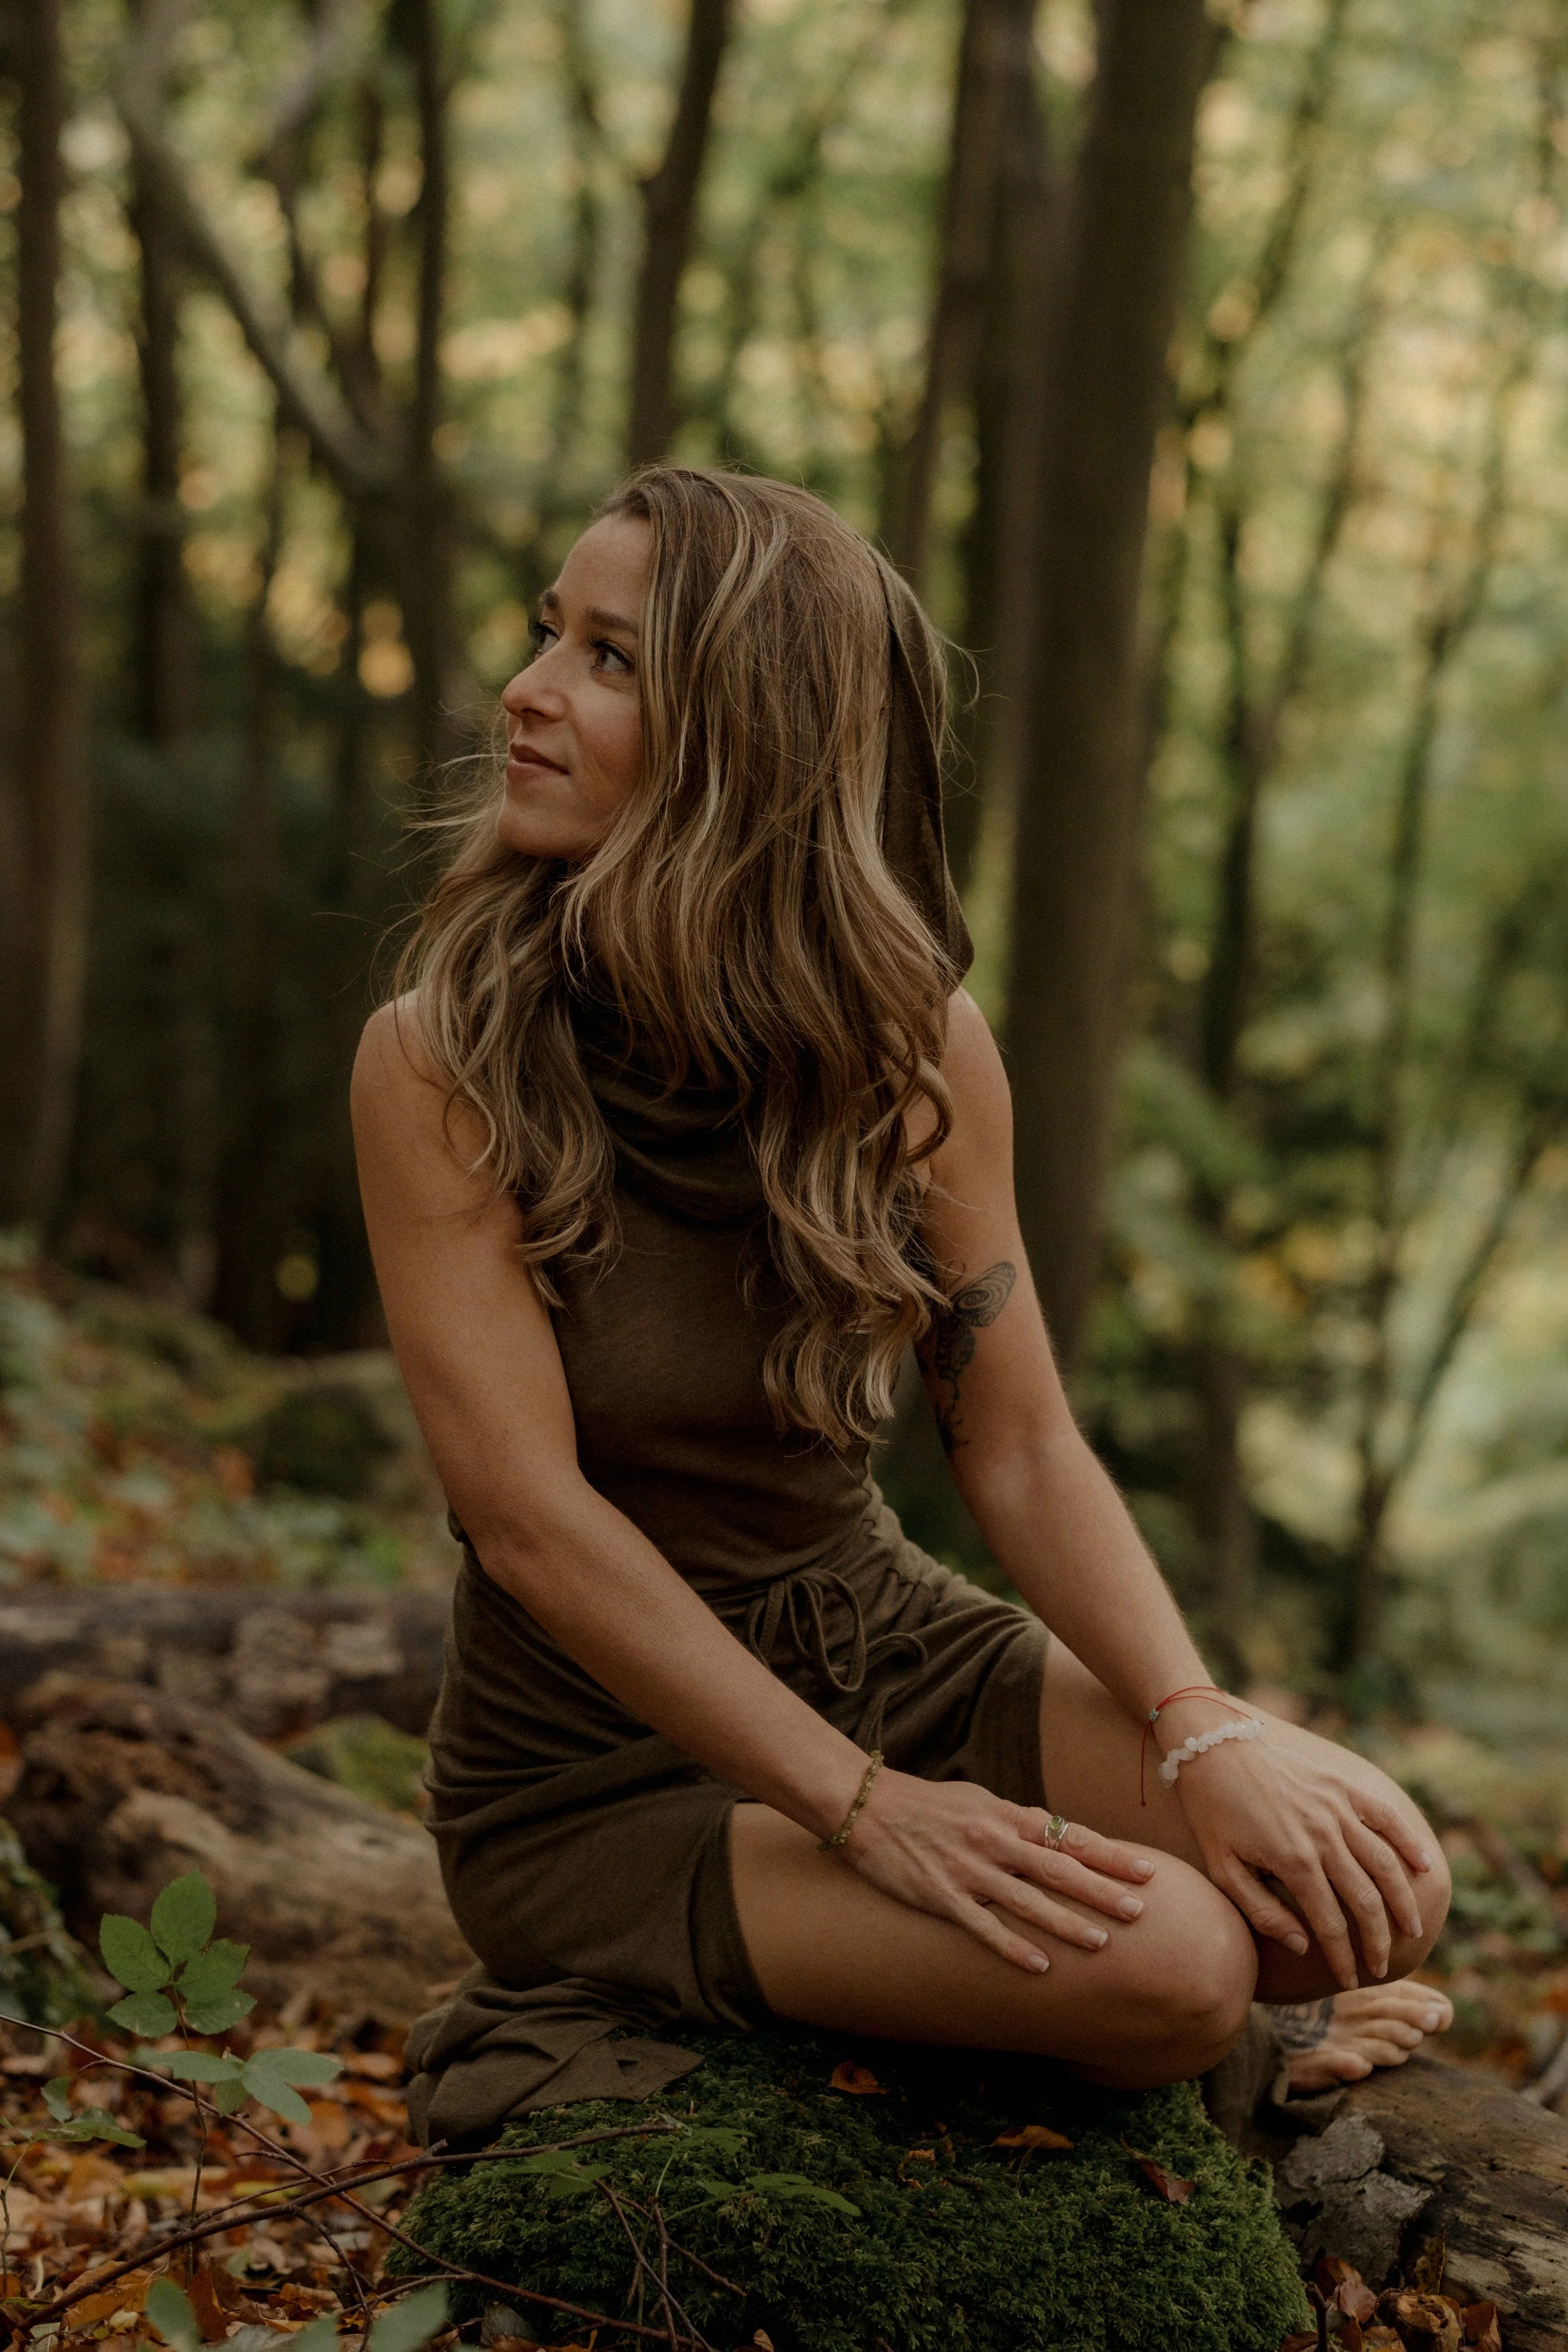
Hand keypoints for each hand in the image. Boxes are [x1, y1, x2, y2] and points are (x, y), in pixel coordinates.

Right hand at [841, 1769, 1157, 1972]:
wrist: (869, 1806)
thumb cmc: (929, 1804)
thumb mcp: (980, 1802)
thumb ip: (1018, 1822)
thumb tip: (1057, 1836)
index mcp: (1008, 1816)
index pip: (1070, 1836)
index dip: (1110, 1856)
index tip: (1147, 1871)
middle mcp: (995, 1841)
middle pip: (1059, 1869)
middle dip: (1101, 1891)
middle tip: (1139, 1912)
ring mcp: (969, 1870)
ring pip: (1028, 1900)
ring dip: (1066, 1922)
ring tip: (1102, 1942)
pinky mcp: (942, 1895)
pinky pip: (983, 1925)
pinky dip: (1012, 1946)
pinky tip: (1040, 1966)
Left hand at [1166, 1720, 1431, 1985]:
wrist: (1211, 1745)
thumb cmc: (1211, 1812)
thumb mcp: (1222, 1869)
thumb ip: (1262, 1912)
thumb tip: (1304, 1945)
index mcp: (1292, 1860)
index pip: (1329, 1923)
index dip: (1342, 1958)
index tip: (1349, 1982)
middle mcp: (1323, 1835)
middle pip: (1364, 1900)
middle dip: (1377, 1940)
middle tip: (1381, 1968)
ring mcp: (1336, 1807)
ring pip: (1383, 1863)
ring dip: (1401, 1901)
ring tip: (1410, 1930)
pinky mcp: (1341, 1785)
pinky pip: (1384, 1816)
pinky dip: (1408, 1841)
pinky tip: (1424, 1866)